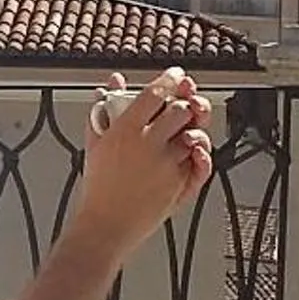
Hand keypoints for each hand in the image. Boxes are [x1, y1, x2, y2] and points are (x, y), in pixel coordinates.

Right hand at [73, 69, 214, 256]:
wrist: (106, 224)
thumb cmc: (99, 186)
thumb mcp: (96, 142)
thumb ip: (104, 108)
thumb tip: (112, 84)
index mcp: (125, 130)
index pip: (155, 93)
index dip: (170, 79)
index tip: (175, 76)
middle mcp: (149, 144)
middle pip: (181, 109)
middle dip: (186, 102)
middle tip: (182, 102)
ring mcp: (168, 164)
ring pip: (196, 132)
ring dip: (195, 126)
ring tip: (183, 130)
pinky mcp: (180, 183)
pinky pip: (202, 161)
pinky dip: (202, 152)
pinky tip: (192, 150)